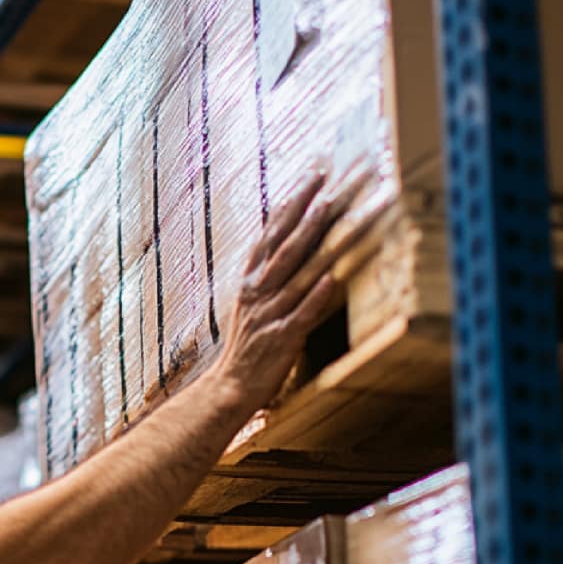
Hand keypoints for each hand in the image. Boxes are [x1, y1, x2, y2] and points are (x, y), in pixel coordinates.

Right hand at [211, 167, 380, 408]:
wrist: (230, 387)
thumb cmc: (246, 349)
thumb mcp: (250, 306)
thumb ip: (268, 278)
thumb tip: (290, 250)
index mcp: (251, 282)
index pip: (271, 234)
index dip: (290, 204)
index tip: (311, 175)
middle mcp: (259, 292)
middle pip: (285, 243)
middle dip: (307, 209)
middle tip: (327, 179)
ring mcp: (270, 313)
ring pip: (296, 270)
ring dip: (314, 238)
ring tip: (331, 210)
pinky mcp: (282, 337)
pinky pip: (302, 313)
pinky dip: (316, 296)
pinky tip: (332, 278)